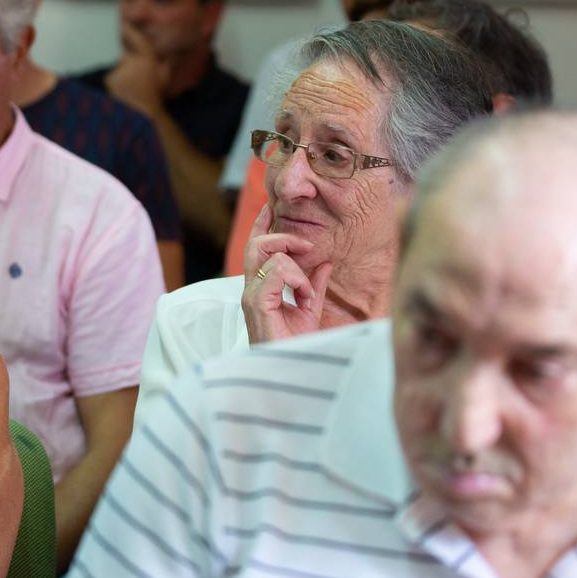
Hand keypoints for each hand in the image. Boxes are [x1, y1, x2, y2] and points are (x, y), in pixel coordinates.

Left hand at [103, 23, 168, 116]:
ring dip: (122, 76)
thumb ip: (167, 64)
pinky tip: (123, 92)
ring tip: (131, 89)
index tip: (124, 23)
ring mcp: (120, 68)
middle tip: (134, 80)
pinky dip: (115, 84)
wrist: (142, 112)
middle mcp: (133, 60)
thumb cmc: (155, 96)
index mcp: (148, 59)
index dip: (130, 29)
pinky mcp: (110, 77)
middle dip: (128, 66)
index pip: (138, 40)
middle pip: (126, 57)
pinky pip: (112, 77)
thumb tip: (171, 56)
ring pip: (119, 69)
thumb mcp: (165, 78)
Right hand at [242, 205, 331, 343]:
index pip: (256, 248)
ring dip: (297, 267)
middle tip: (307, 246)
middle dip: (283, 237)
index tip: (271, 207)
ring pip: (269, 255)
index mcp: (260, 288)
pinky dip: (297, 280)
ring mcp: (251, 296)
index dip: (262, 226)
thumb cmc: (295, 346)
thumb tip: (325, 264)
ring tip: (307, 291)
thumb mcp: (310, 311)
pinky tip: (304, 298)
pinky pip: (276, 271)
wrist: (291, 371)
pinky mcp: (256, 303)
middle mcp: (251, 289)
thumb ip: (315, 286)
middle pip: (257, 244)